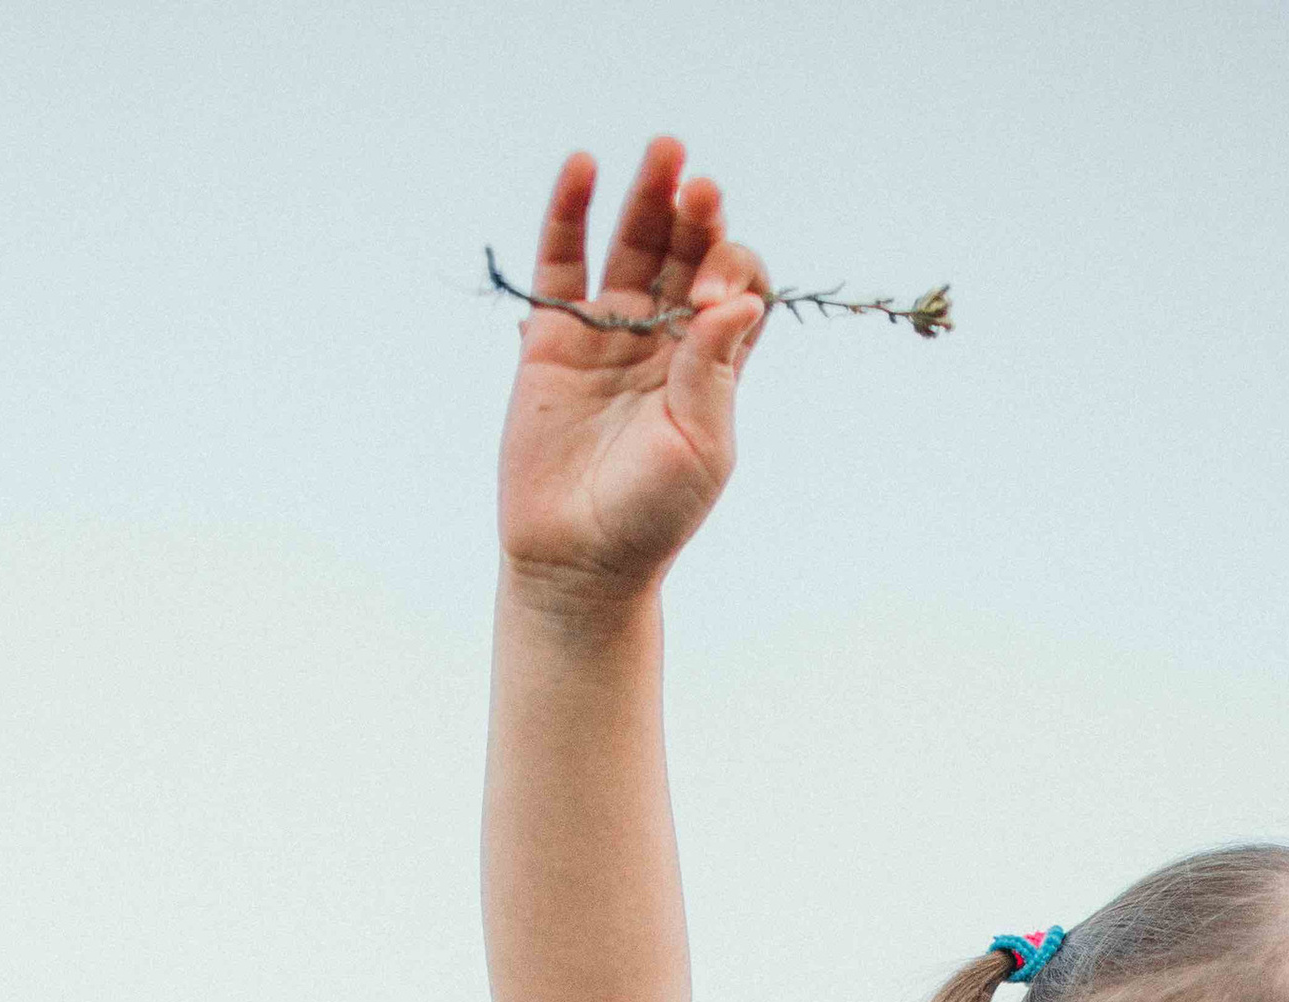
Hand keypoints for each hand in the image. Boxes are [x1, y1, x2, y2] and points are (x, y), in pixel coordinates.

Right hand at [498, 139, 771, 605]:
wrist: (577, 563)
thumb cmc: (650, 517)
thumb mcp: (700, 449)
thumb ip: (714, 372)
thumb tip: (735, 298)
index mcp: (711, 360)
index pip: (736, 284)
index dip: (729, 272)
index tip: (708, 300)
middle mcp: (663, 336)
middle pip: (687, 249)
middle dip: (697, 213)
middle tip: (699, 187)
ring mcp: (607, 331)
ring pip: (633, 244)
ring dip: (648, 195)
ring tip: (663, 152)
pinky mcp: (551, 339)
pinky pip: (561, 263)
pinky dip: (569, 214)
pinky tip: (582, 168)